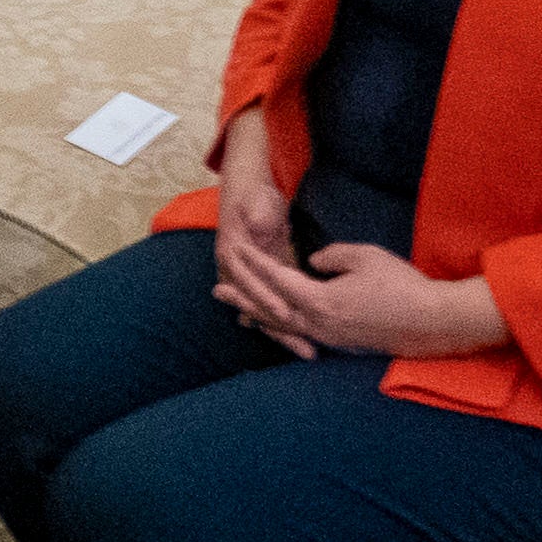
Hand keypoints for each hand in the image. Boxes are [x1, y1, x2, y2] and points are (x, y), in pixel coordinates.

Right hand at [208, 107, 313, 353]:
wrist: (245, 189)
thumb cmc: (251, 194)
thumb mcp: (256, 201)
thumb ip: (259, 215)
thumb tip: (263, 229)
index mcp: (233, 253)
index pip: (252, 282)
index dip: (269, 298)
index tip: (288, 312)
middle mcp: (238, 271)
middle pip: (260, 306)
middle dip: (282, 329)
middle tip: (306, 349)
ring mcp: (251, 277)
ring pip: (267, 311)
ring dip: (287, 332)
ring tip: (308, 352)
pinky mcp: (266, 279)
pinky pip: (275, 305)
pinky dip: (286, 323)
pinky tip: (302, 339)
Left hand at [254, 245, 508, 360]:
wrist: (435, 323)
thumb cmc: (402, 286)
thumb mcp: (365, 257)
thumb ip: (332, 256)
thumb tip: (313, 262)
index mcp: (320, 301)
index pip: (277, 280)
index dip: (256, 264)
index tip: (237, 252)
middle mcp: (319, 324)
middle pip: (271, 311)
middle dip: (243, 298)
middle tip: (218, 291)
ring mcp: (331, 339)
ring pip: (285, 327)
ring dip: (260, 317)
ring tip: (239, 312)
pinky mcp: (344, 346)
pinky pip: (304, 337)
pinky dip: (285, 331)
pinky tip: (280, 328)